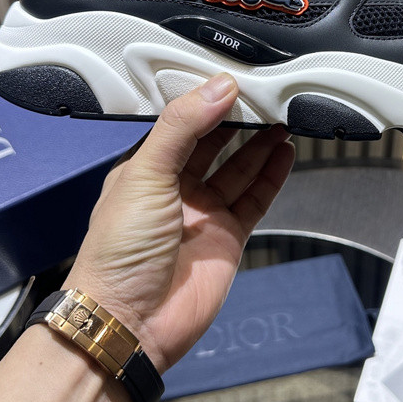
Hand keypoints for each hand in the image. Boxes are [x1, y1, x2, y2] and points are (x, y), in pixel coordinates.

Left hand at [63, 73, 294, 372]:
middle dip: (238, 119)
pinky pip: (255, 198)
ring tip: (281, 117)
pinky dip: (271, 175)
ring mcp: (203, 212)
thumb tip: (218, 88)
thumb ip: (181, 127)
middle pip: (214, 143)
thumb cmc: (119, 251)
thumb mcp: (145, 174)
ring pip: (239, 168)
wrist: (131, 322)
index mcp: (145, 168)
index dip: (206, 101)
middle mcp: (175, 187)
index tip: (233, 79)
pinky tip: (283, 153)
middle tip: (264, 94)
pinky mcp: (227, 236)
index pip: (181, 123)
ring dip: (260, 144)